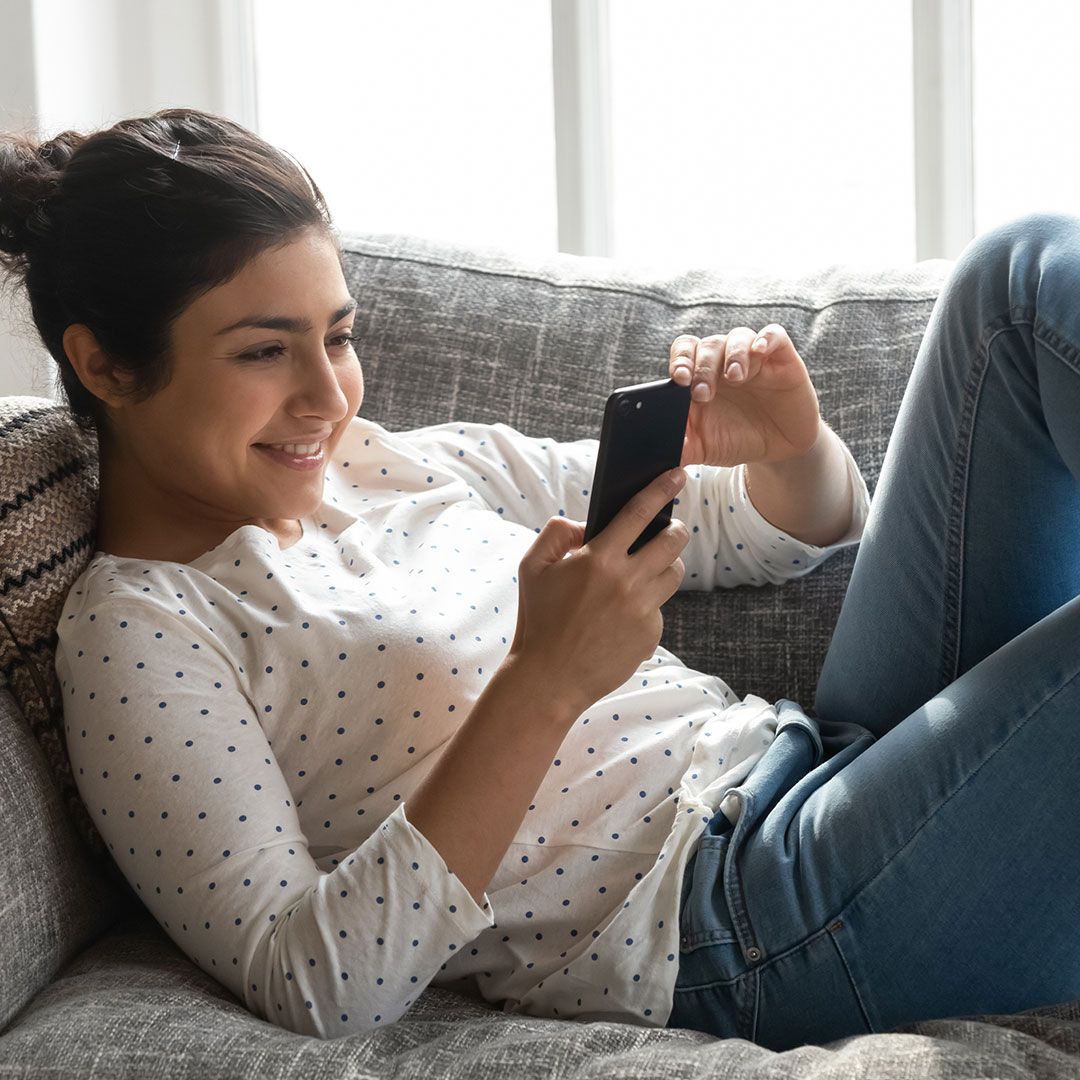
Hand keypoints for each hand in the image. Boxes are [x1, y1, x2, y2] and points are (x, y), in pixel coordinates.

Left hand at [668, 324, 823, 467]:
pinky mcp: (781, 359)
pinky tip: (758, 351)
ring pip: (737, 337)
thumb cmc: (735, 441)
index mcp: (699, 377)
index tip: (678, 379)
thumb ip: (678, 447)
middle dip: (703, 367)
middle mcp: (723, 362)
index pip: (683, 353)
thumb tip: (652, 455)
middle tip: (703, 394)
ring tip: (734, 378)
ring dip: (732, 355)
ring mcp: (752, 359)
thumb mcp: (703, 448)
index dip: (679, 360)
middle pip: (707, 345)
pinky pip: (774, 336)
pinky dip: (765, 338)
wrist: (776, 450)